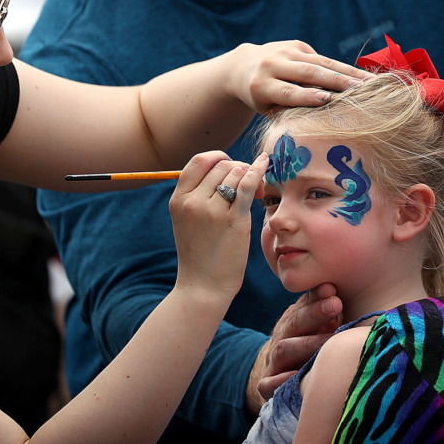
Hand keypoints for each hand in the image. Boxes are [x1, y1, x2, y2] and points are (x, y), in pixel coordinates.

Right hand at [169, 152, 265, 301]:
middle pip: (223, 165)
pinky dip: (258, 170)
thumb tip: (228, 166)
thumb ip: (199, 193)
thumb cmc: (200, 251)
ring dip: (250, 177)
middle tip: (250, 186)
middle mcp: (192, 201)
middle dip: (239, 168)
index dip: (219, 158)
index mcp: (178, 199)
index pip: (200, 160)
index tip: (231, 169)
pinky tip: (265, 163)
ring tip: (257, 194)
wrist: (203, 285)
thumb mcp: (187, 219)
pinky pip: (247, 184)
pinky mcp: (234, 220)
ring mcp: (212, 210)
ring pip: (237, 173)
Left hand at [229, 41, 370, 113]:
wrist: (245, 67)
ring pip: (321, 62)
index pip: (287, 91)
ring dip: (348, 72)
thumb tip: (323, 119)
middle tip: (361, 89)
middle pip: (308, 72)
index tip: (328, 100)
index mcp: (260, 84)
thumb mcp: (268, 109)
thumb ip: (290, 111)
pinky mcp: (297, 45)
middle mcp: (272, 63)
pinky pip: (323, 58)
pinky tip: (362, 76)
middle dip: (336, 81)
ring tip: (370, 81)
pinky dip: (343, 68)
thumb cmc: (261, 98)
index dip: (307, 96)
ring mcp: (285, 51)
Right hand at [246, 284, 341, 414]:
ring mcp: (273, 361)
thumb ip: (331, 308)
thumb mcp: (324, 325)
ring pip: (283, 349)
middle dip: (315, 313)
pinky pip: (270, 383)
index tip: (333, 289)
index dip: (317, 297)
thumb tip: (339, 289)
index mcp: (295, 318)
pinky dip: (282, 380)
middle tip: (336, 305)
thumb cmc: (316, 345)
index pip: (304, 304)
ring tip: (329, 340)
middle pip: (295, 322)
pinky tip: (297, 375)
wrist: (285, 375)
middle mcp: (282, 336)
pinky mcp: (267, 386)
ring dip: (306, 344)